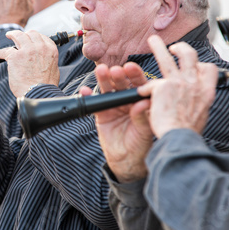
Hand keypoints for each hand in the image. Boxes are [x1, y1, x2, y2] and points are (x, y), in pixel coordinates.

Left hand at [0, 30, 58, 97]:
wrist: (39, 93)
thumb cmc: (46, 86)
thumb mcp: (54, 69)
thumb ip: (48, 60)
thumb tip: (45, 60)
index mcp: (50, 50)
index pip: (41, 37)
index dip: (33, 37)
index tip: (29, 39)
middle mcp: (40, 47)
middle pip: (30, 34)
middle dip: (23, 34)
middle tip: (17, 36)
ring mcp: (27, 50)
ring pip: (18, 36)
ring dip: (12, 35)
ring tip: (9, 36)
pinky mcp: (15, 57)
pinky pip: (6, 50)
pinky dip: (2, 52)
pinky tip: (0, 55)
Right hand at [82, 63, 153, 182]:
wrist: (125, 161)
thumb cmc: (140, 146)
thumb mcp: (144, 132)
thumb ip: (142, 118)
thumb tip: (142, 103)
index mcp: (142, 102)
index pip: (140, 85)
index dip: (136, 76)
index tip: (131, 68)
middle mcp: (129, 102)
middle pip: (123, 84)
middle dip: (118, 76)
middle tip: (115, 70)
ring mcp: (115, 106)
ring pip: (108, 90)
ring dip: (104, 80)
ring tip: (100, 71)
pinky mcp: (102, 113)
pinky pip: (95, 102)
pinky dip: (88, 96)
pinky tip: (84, 90)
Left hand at [137, 35, 217, 137]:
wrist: (180, 139)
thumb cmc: (188, 133)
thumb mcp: (202, 114)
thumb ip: (197, 102)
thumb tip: (194, 99)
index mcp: (206, 91)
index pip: (209, 69)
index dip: (201, 65)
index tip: (195, 64)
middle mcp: (194, 83)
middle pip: (190, 56)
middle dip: (181, 48)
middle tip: (173, 46)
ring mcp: (178, 83)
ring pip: (167, 59)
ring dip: (159, 48)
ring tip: (152, 40)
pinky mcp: (162, 86)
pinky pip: (150, 84)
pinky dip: (145, 89)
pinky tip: (141, 94)